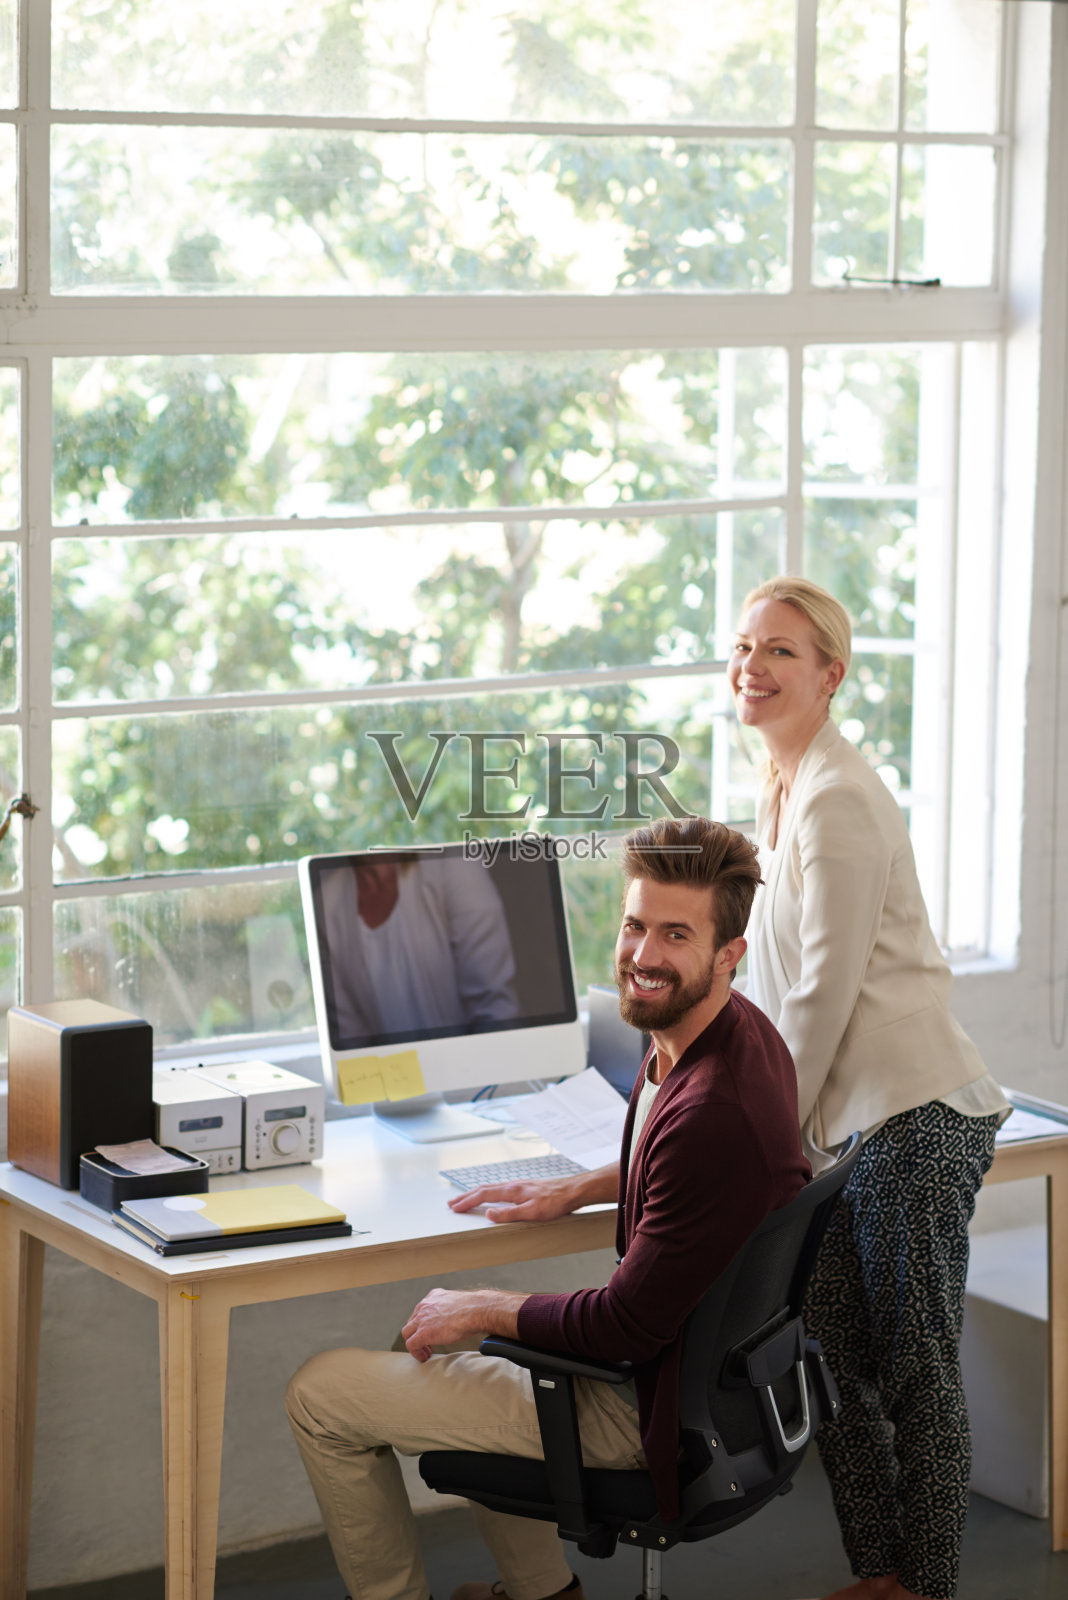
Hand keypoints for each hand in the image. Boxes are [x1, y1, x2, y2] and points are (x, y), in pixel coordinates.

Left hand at [400, 1287, 523, 1361]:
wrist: (476, 1310)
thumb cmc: (474, 1308)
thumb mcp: (460, 1303)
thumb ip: (454, 1308)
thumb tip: (464, 1315)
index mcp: (434, 1296)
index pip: (420, 1311)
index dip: (424, 1324)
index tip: (431, 1334)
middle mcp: (425, 1305)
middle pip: (412, 1322)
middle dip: (417, 1333)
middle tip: (427, 1345)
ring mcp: (422, 1318)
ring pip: (407, 1333)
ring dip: (415, 1344)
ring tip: (425, 1352)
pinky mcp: (423, 1332)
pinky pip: (411, 1345)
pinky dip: (416, 1353)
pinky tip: (424, 1357)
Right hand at [447, 1164, 617, 1224]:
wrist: (572, 1191)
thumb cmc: (554, 1203)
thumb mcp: (532, 1213)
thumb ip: (509, 1215)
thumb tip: (487, 1214)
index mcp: (511, 1191)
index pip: (483, 1195)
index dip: (467, 1202)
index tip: (454, 1208)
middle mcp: (512, 1185)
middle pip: (483, 1189)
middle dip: (466, 1196)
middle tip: (452, 1203)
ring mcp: (518, 1184)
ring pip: (491, 1187)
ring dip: (475, 1193)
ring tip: (466, 1198)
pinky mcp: (524, 1187)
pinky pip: (499, 1188)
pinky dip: (487, 1192)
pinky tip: (491, 1196)